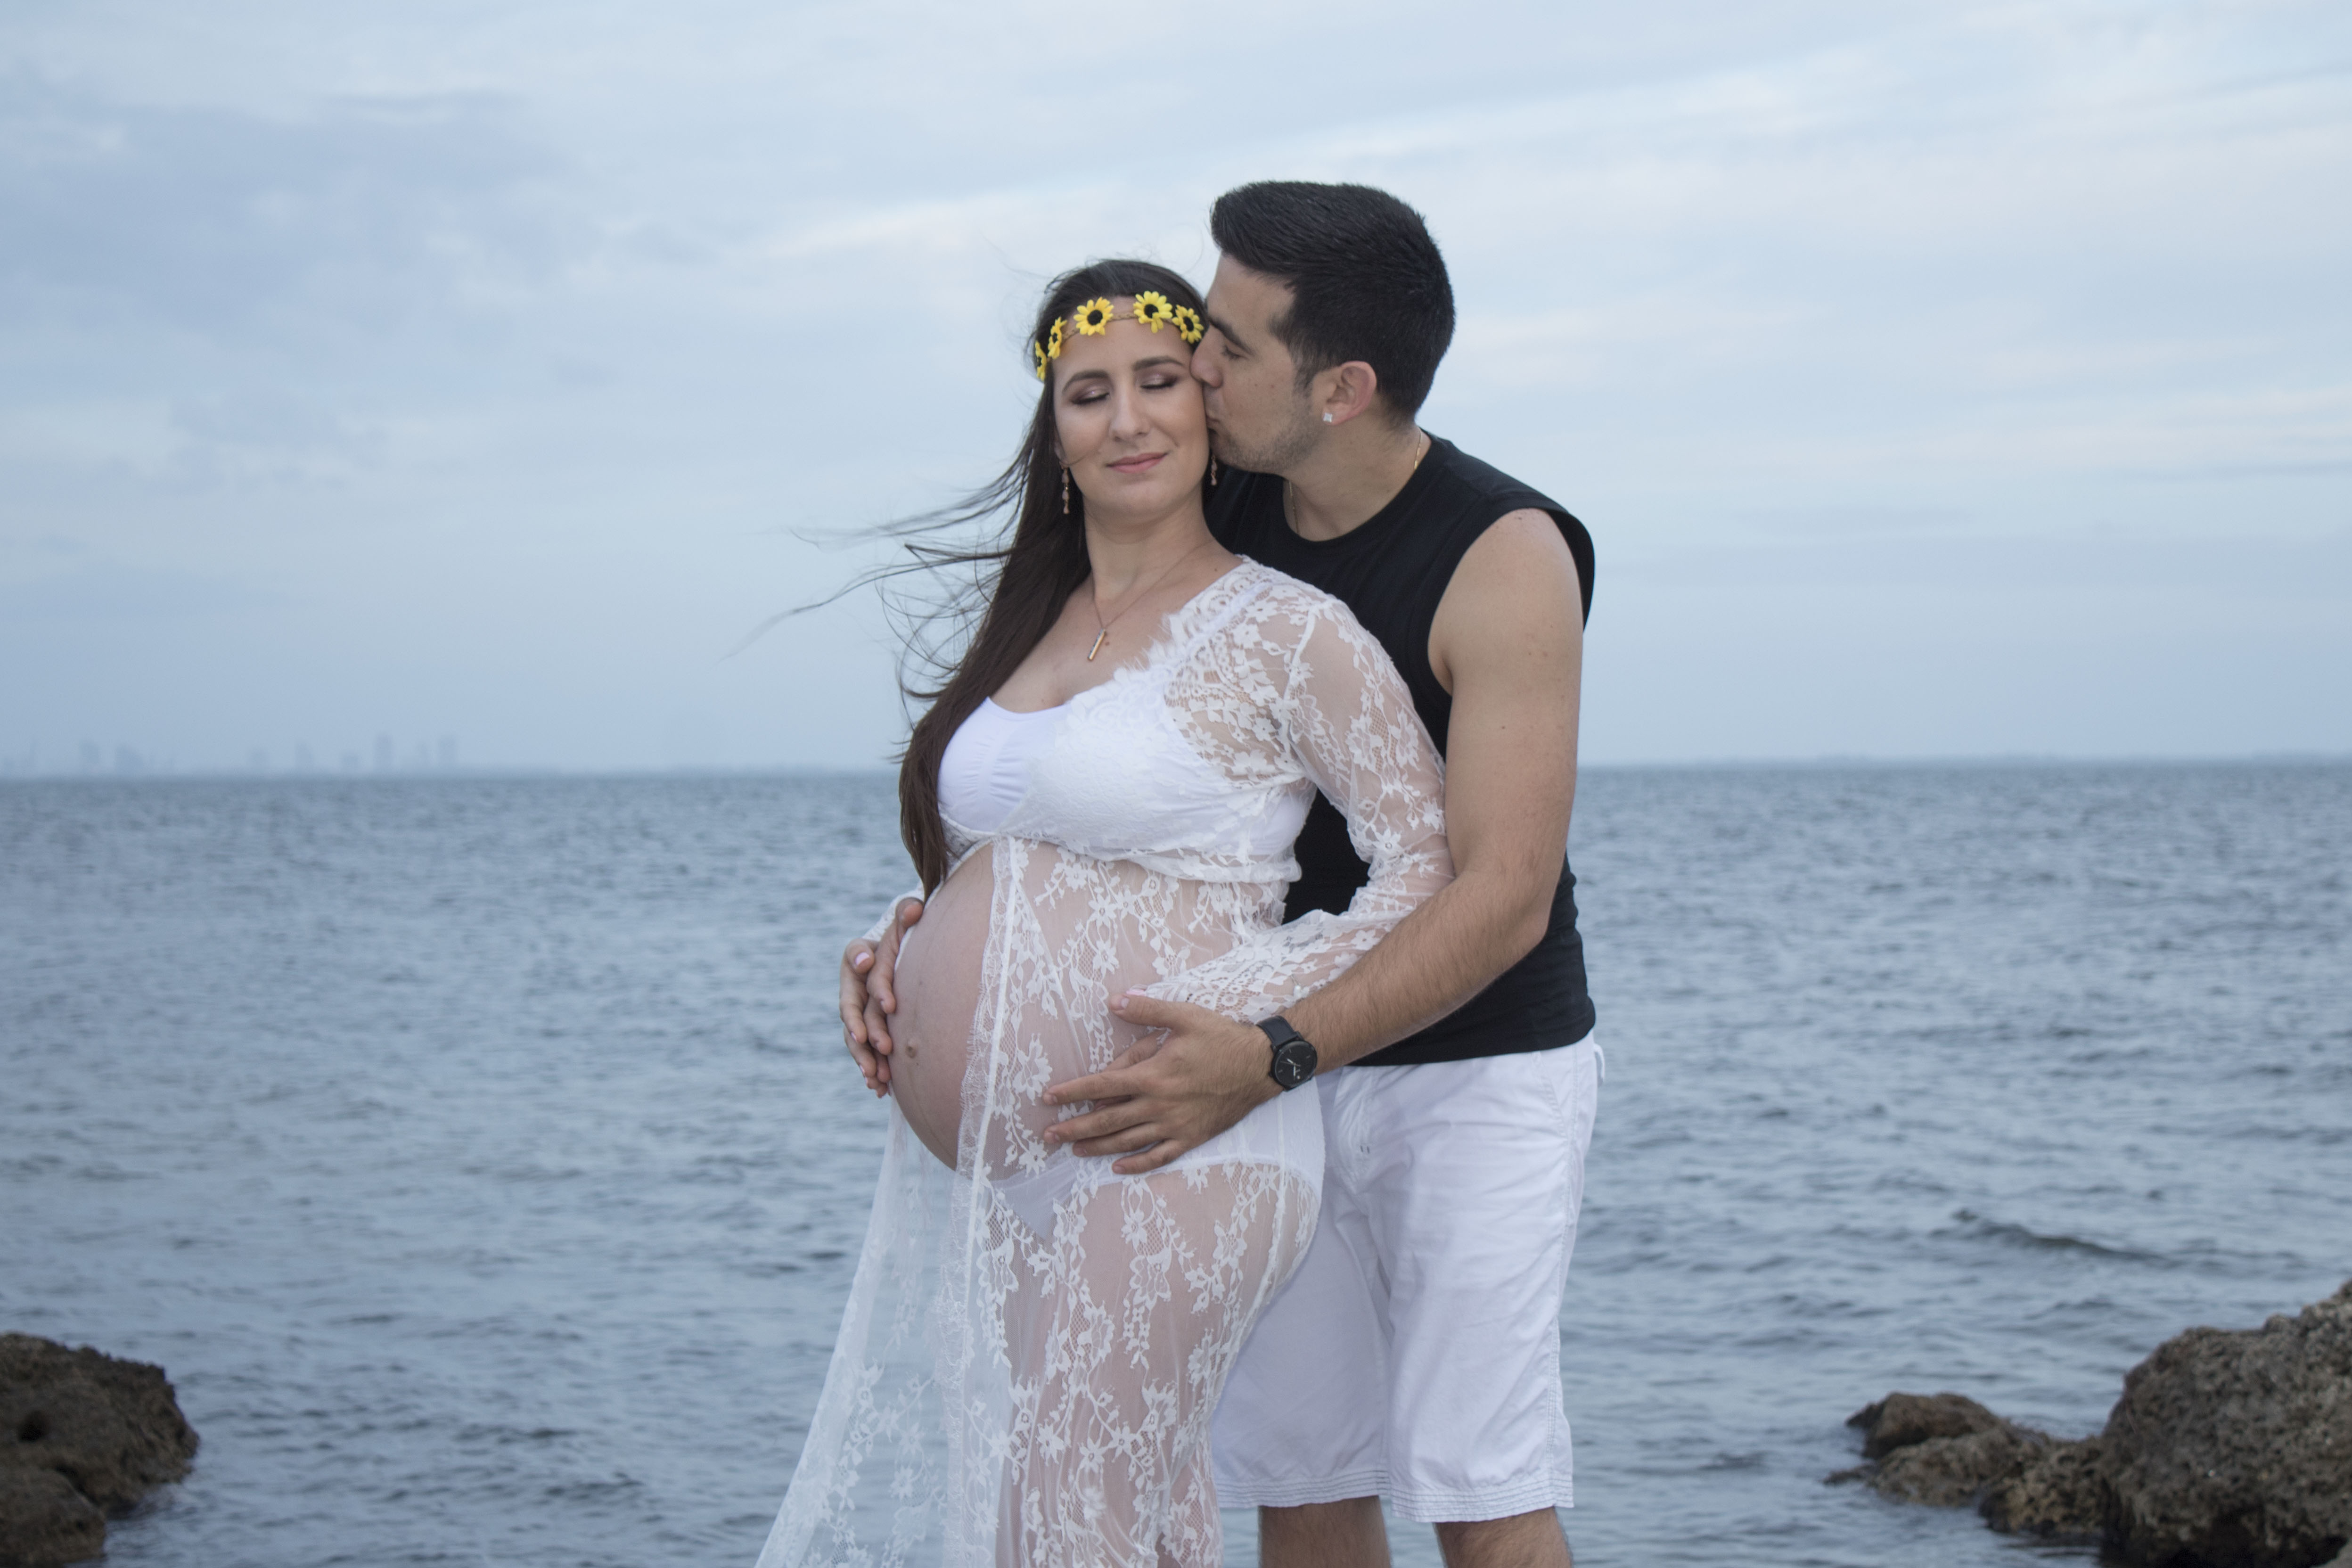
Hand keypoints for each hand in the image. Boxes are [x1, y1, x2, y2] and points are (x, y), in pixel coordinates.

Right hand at [841, 898, 921, 1096]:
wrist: (905, 961)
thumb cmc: (905, 936)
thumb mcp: (907, 918)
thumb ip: (908, 912)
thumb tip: (913, 908)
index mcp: (858, 955)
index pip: (855, 956)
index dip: (861, 962)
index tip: (873, 970)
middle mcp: (853, 986)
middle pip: (850, 1007)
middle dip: (861, 1028)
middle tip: (874, 1044)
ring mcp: (858, 1012)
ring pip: (854, 1037)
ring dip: (863, 1057)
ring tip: (876, 1077)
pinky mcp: (867, 1032)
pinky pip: (864, 1053)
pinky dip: (871, 1070)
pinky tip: (880, 1090)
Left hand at [1041, 994, 1281, 1173]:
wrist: (1261, 1066)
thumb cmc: (1221, 1038)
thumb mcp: (1185, 1016)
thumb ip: (1147, 1010)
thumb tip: (1115, 1001)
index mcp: (1153, 1075)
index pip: (1101, 1085)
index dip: (1072, 1092)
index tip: (1048, 1097)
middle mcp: (1159, 1104)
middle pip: (1107, 1120)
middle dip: (1075, 1128)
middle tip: (1049, 1135)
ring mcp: (1175, 1124)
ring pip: (1128, 1141)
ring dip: (1098, 1147)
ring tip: (1075, 1150)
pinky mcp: (1191, 1137)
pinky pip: (1159, 1156)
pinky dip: (1137, 1164)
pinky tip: (1119, 1168)